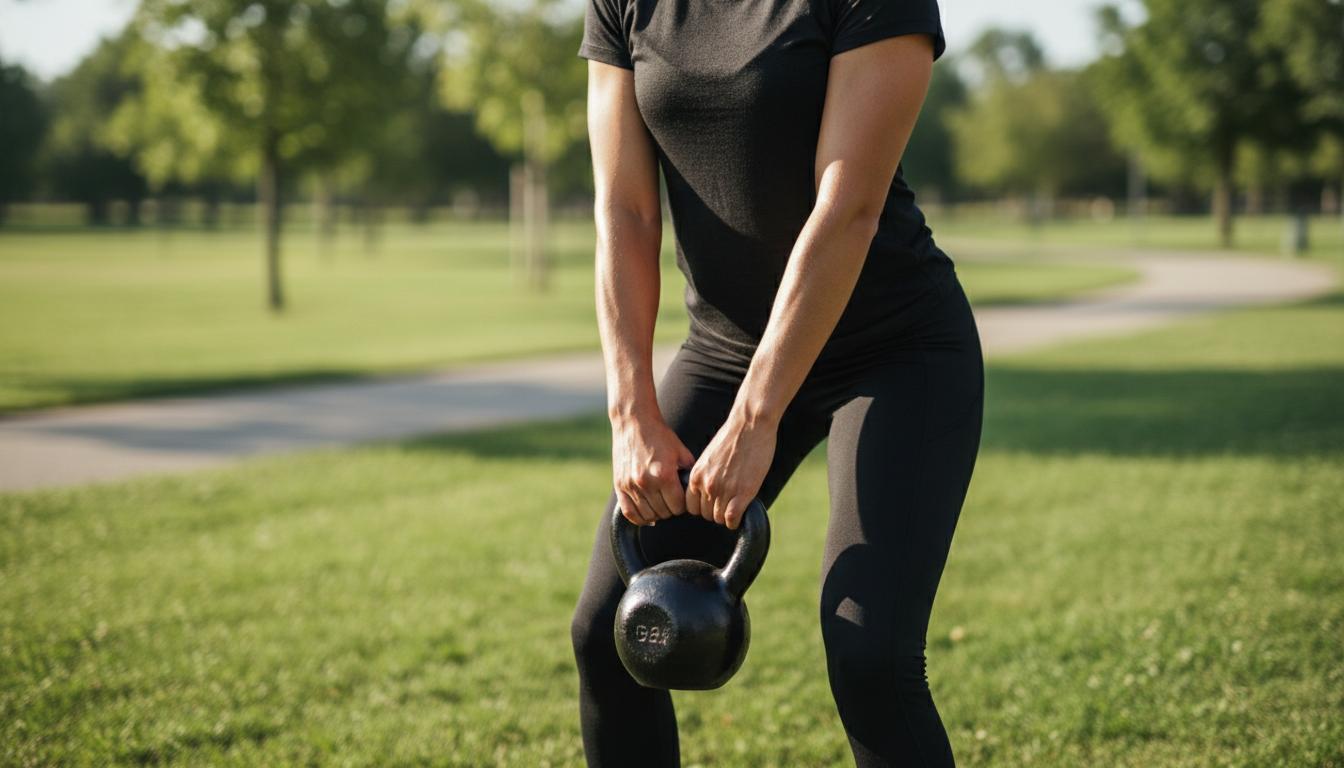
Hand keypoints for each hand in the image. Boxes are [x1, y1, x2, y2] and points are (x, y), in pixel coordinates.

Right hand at [611, 410, 695, 526]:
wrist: (634, 422)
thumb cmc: (659, 435)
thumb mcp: (681, 451)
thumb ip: (689, 473)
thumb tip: (696, 492)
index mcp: (664, 475)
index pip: (678, 507)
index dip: (683, 505)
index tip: (682, 499)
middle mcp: (647, 482)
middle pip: (664, 513)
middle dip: (671, 509)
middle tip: (671, 499)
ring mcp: (631, 485)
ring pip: (647, 515)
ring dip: (656, 513)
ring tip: (660, 504)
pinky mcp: (619, 485)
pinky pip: (629, 513)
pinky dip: (639, 518)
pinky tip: (647, 514)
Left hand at [686, 407, 777, 529]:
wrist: (750, 424)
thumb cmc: (733, 436)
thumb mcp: (710, 457)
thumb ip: (706, 474)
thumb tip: (707, 489)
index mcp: (696, 475)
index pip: (691, 506)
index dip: (702, 508)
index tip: (712, 504)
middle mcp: (706, 484)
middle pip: (705, 515)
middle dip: (715, 512)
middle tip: (727, 505)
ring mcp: (724, 490)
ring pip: (718, 518)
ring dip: (727, 516)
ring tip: (735, 507)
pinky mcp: (742, 493)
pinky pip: (732, 519)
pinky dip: (735, 521)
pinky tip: (741, 514)